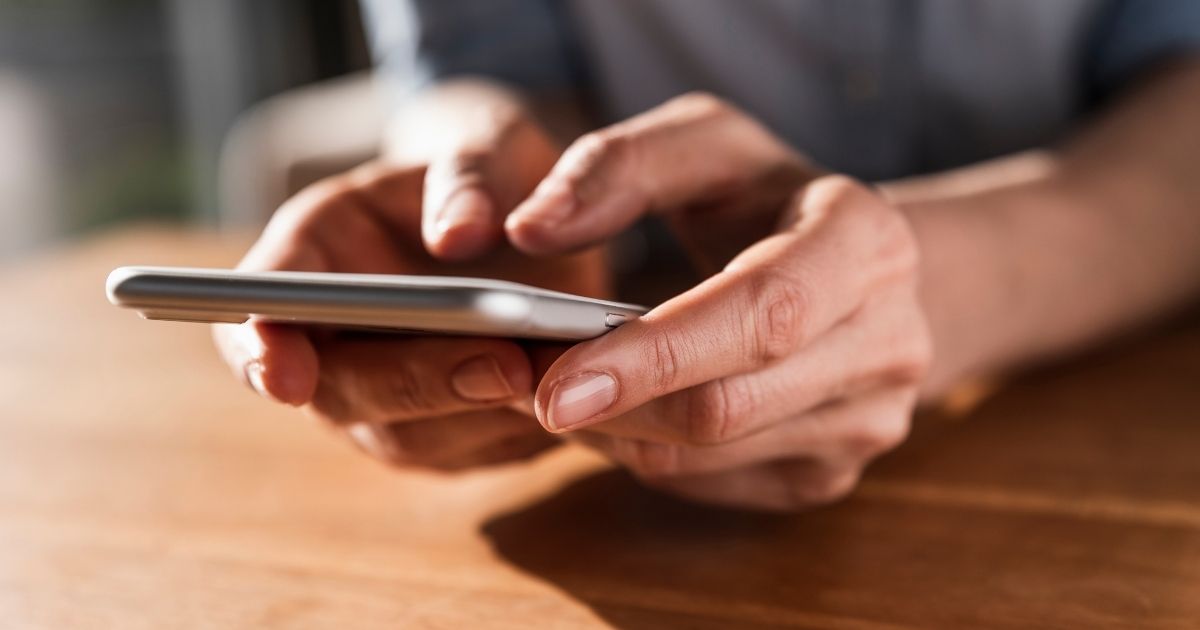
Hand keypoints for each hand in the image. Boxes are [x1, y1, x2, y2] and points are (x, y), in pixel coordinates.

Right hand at [214, 97, 607, 470]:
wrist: (526, 221)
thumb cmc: (489, 172)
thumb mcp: (486, 144)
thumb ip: (469, 175)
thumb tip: (456, 235)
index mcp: (313, 252)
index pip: (258, 311)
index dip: (260, 351)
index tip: (285, 376)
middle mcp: (334, 337)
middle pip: (343, 390)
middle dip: (419, 383)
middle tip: (502, 365)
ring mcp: (385, 396)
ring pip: (411, 437)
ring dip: (478, 417)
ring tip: (555, 377)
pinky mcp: (447, 432)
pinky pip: (474, 451)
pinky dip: (519, 432)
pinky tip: (573, 395)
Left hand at [505, 94, 931, 510]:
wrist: (864, 272)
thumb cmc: (765, 198)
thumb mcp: (703, 145)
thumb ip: (614, 165)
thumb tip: (528, 229)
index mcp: (865, 241)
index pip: (761, 313)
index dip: (654, 355)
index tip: (551, 385)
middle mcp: (889, 340)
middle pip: (727, 406)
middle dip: (611, 405)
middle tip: (521, 384)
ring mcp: (871, 420)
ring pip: (708, 455)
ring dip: (614, 431)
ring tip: (559, 386)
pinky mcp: (834, 472)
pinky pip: (711, 484)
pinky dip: (644, 452)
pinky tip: (620, 409)